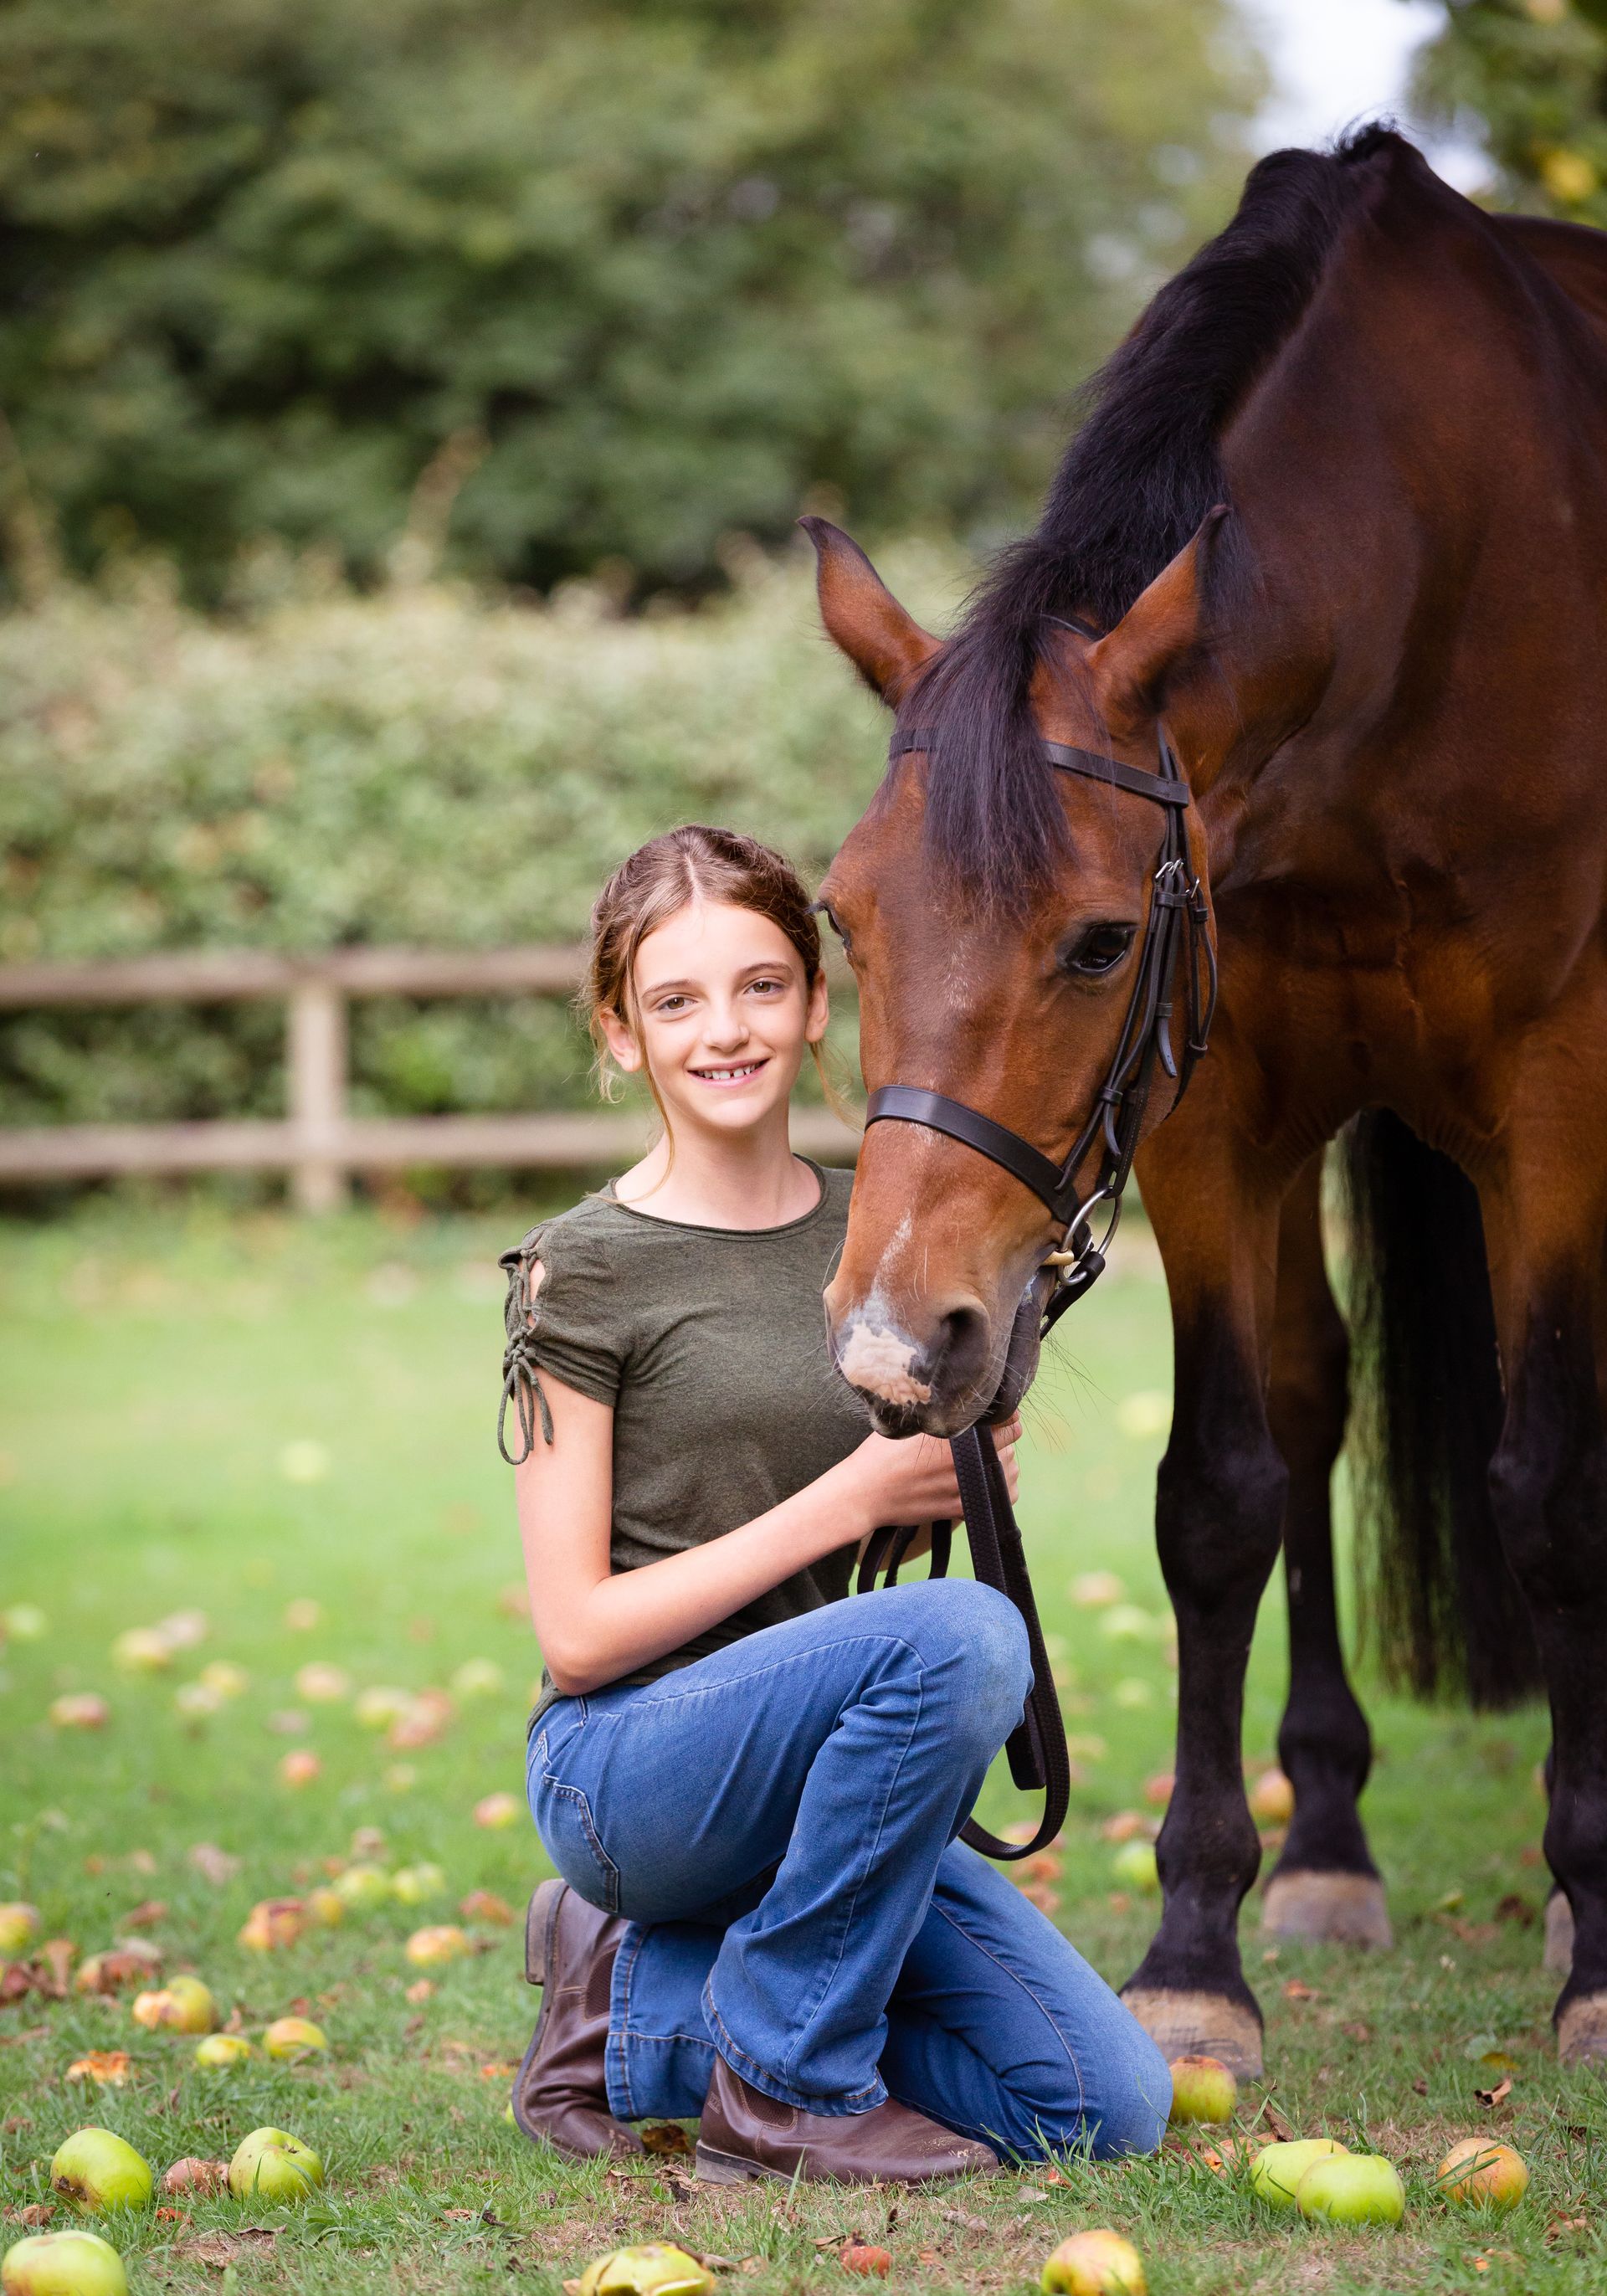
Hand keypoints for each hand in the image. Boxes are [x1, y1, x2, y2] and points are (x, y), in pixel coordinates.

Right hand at [846, 1415, 1020, 1529]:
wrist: (864, 1494)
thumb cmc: (880, 1455)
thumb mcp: (910, 1422)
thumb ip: (943, 1413)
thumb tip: (965, 1401)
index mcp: (955, 1435)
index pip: (1006, 1420)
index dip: (1004, 1414)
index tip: (997, 1414)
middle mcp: (966, 1462)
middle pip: (1011, 1443)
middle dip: (1002, 1437)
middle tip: (986, 1436)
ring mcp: (967, 1488)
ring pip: (1011, 1469)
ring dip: (1002, 1461)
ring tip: (984, 1458)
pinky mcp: (963, 1508)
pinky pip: (1004, 1496)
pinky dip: (1001, 1487)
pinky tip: (985, 1480)